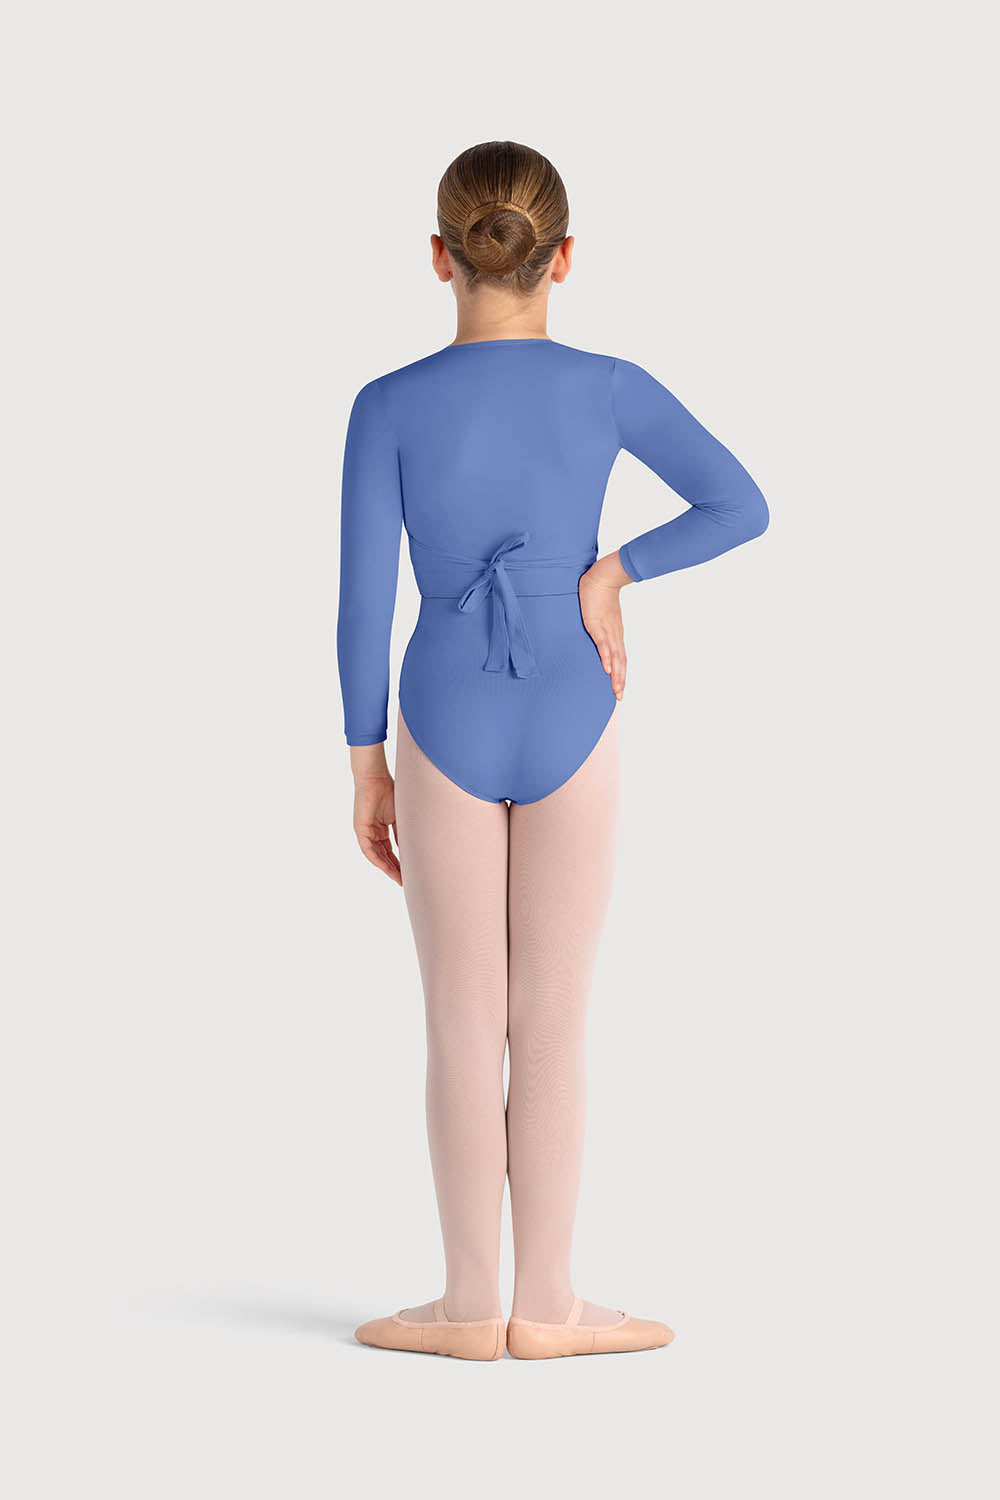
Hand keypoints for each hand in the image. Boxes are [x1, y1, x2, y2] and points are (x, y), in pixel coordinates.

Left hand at [350, 743, 401, 884]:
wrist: (375, 778)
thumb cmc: (389, 791)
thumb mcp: (400, 816)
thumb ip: (403, 832)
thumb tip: (410, 848)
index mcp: (381, 828)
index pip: (390, 850)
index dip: (399, 862)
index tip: (409, 872)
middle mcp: (373, 832)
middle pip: (384, 855)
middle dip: (394, 868)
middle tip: (405, 880)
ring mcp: (366, 832)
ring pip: (376, 855)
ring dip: (387, 867)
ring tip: (398, 878)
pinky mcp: (361, 830)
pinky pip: (368, 850)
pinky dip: (378, 859)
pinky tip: (386, 867)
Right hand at [579, 550, 631, 699]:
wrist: (603, 579)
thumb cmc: (601, 597)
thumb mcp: (602, 617)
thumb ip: (600, 629)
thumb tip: (597, 635)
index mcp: (615, 635)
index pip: (620, 659)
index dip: (621, 675)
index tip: (620, 690)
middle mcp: (614, 636)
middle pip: (620, 663)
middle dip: (620, 681)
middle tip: (619, 697)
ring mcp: (607, 632)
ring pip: (614, 658)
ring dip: (616, 675)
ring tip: (616, 690)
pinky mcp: (597, 626)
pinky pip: (603, 645)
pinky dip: (606, 658)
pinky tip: (606, 669)